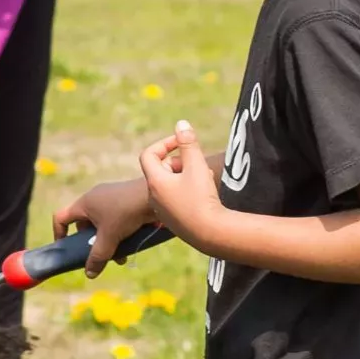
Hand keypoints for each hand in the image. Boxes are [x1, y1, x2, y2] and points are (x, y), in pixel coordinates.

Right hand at [49, 175, 155, 274]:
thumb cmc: (126, 213)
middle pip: (84, 225)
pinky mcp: (124, 201)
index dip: (59, 234)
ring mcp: (110, 198)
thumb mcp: (109, 238)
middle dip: (92, 244)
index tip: (66, 249)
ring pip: (102, 225)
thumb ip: (97, 257)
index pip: (61, 217)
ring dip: (108, 243)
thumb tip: (89, 274)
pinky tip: (130, 245)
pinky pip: (115, 221)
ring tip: (121, 257)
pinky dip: (119, 234)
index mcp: (84, 203)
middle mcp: (95, 199)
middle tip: (101, 256)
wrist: (155, 195)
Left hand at [138, 121, 221, 245]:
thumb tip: (181, 123)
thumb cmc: (202, 199)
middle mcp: (154, 197)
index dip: (164, 144)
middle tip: (197, 163)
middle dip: (179, 161)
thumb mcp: (196, 166)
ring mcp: (163, 211)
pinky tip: (205, 194)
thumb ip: (188, 143)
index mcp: (155, 182)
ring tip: (204, 178)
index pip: (149, 155)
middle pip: (160, 169)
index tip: (181, 143)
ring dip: (185, 176)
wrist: (211, 234)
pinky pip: (175, 198)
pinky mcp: (173, 221)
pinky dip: (187, 190)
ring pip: (170, 184)